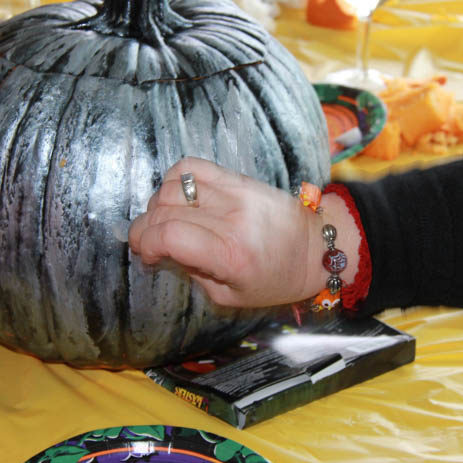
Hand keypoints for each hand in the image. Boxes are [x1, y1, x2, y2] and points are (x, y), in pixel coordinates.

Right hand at [129, 157, 344, 307]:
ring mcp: (235, 192)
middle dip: (145, 228)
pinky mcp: (238, 177)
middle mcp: (231, 218)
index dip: (146, 243)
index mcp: (231, 255)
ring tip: (165, 222)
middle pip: (164, 209)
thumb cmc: (276, 280)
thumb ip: (192, 272)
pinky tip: (178, 199)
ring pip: (173, 185)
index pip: (170, 235)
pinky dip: (174, 181)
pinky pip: (192, 166)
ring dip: (157, 205)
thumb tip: (162, 249)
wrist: (316, 248)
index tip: (147, 255)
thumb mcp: (229, 296)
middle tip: (150, 243)